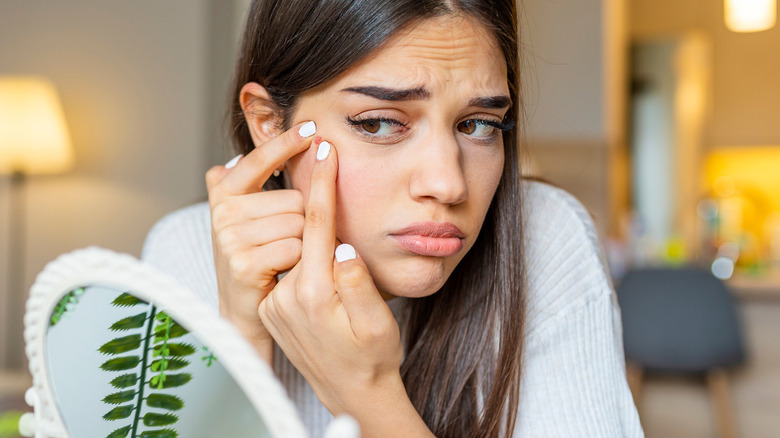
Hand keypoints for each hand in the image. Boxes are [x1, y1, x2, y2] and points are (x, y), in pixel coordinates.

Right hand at [205, 121, 315, 362]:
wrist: (245, 312)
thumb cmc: (257, 259)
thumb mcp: (249, 218)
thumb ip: (249, 185)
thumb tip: (239, 155)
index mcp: (224, 193)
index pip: (259, 160)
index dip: (284, 143)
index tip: (312, 129)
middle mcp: (223, 211)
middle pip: (294, 199)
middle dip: (302, 221)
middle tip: (286, 244)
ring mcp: (230, 237)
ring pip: (298, 223)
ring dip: (303, 243)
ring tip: (285, 259)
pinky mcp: (242, 263)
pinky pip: (294, 247)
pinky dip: (299, 261)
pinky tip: (284, 271)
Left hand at [258, 140, 433, 436]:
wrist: (353, 391)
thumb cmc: (373, 357)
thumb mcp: (377, 322)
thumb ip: (358, 283)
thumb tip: (342, 246)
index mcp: (314, 293)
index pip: (316, 224)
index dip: (322, 183)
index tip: (324, 149)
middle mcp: (287, 296)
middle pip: (299, 230)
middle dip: (311, 197)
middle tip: (319, 161)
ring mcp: (276, 303)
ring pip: (292, 246)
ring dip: (307, 226)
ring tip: (322, 210)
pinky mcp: (273, 307)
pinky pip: (288, 266)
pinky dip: (300, 250)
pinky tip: (315, 248)